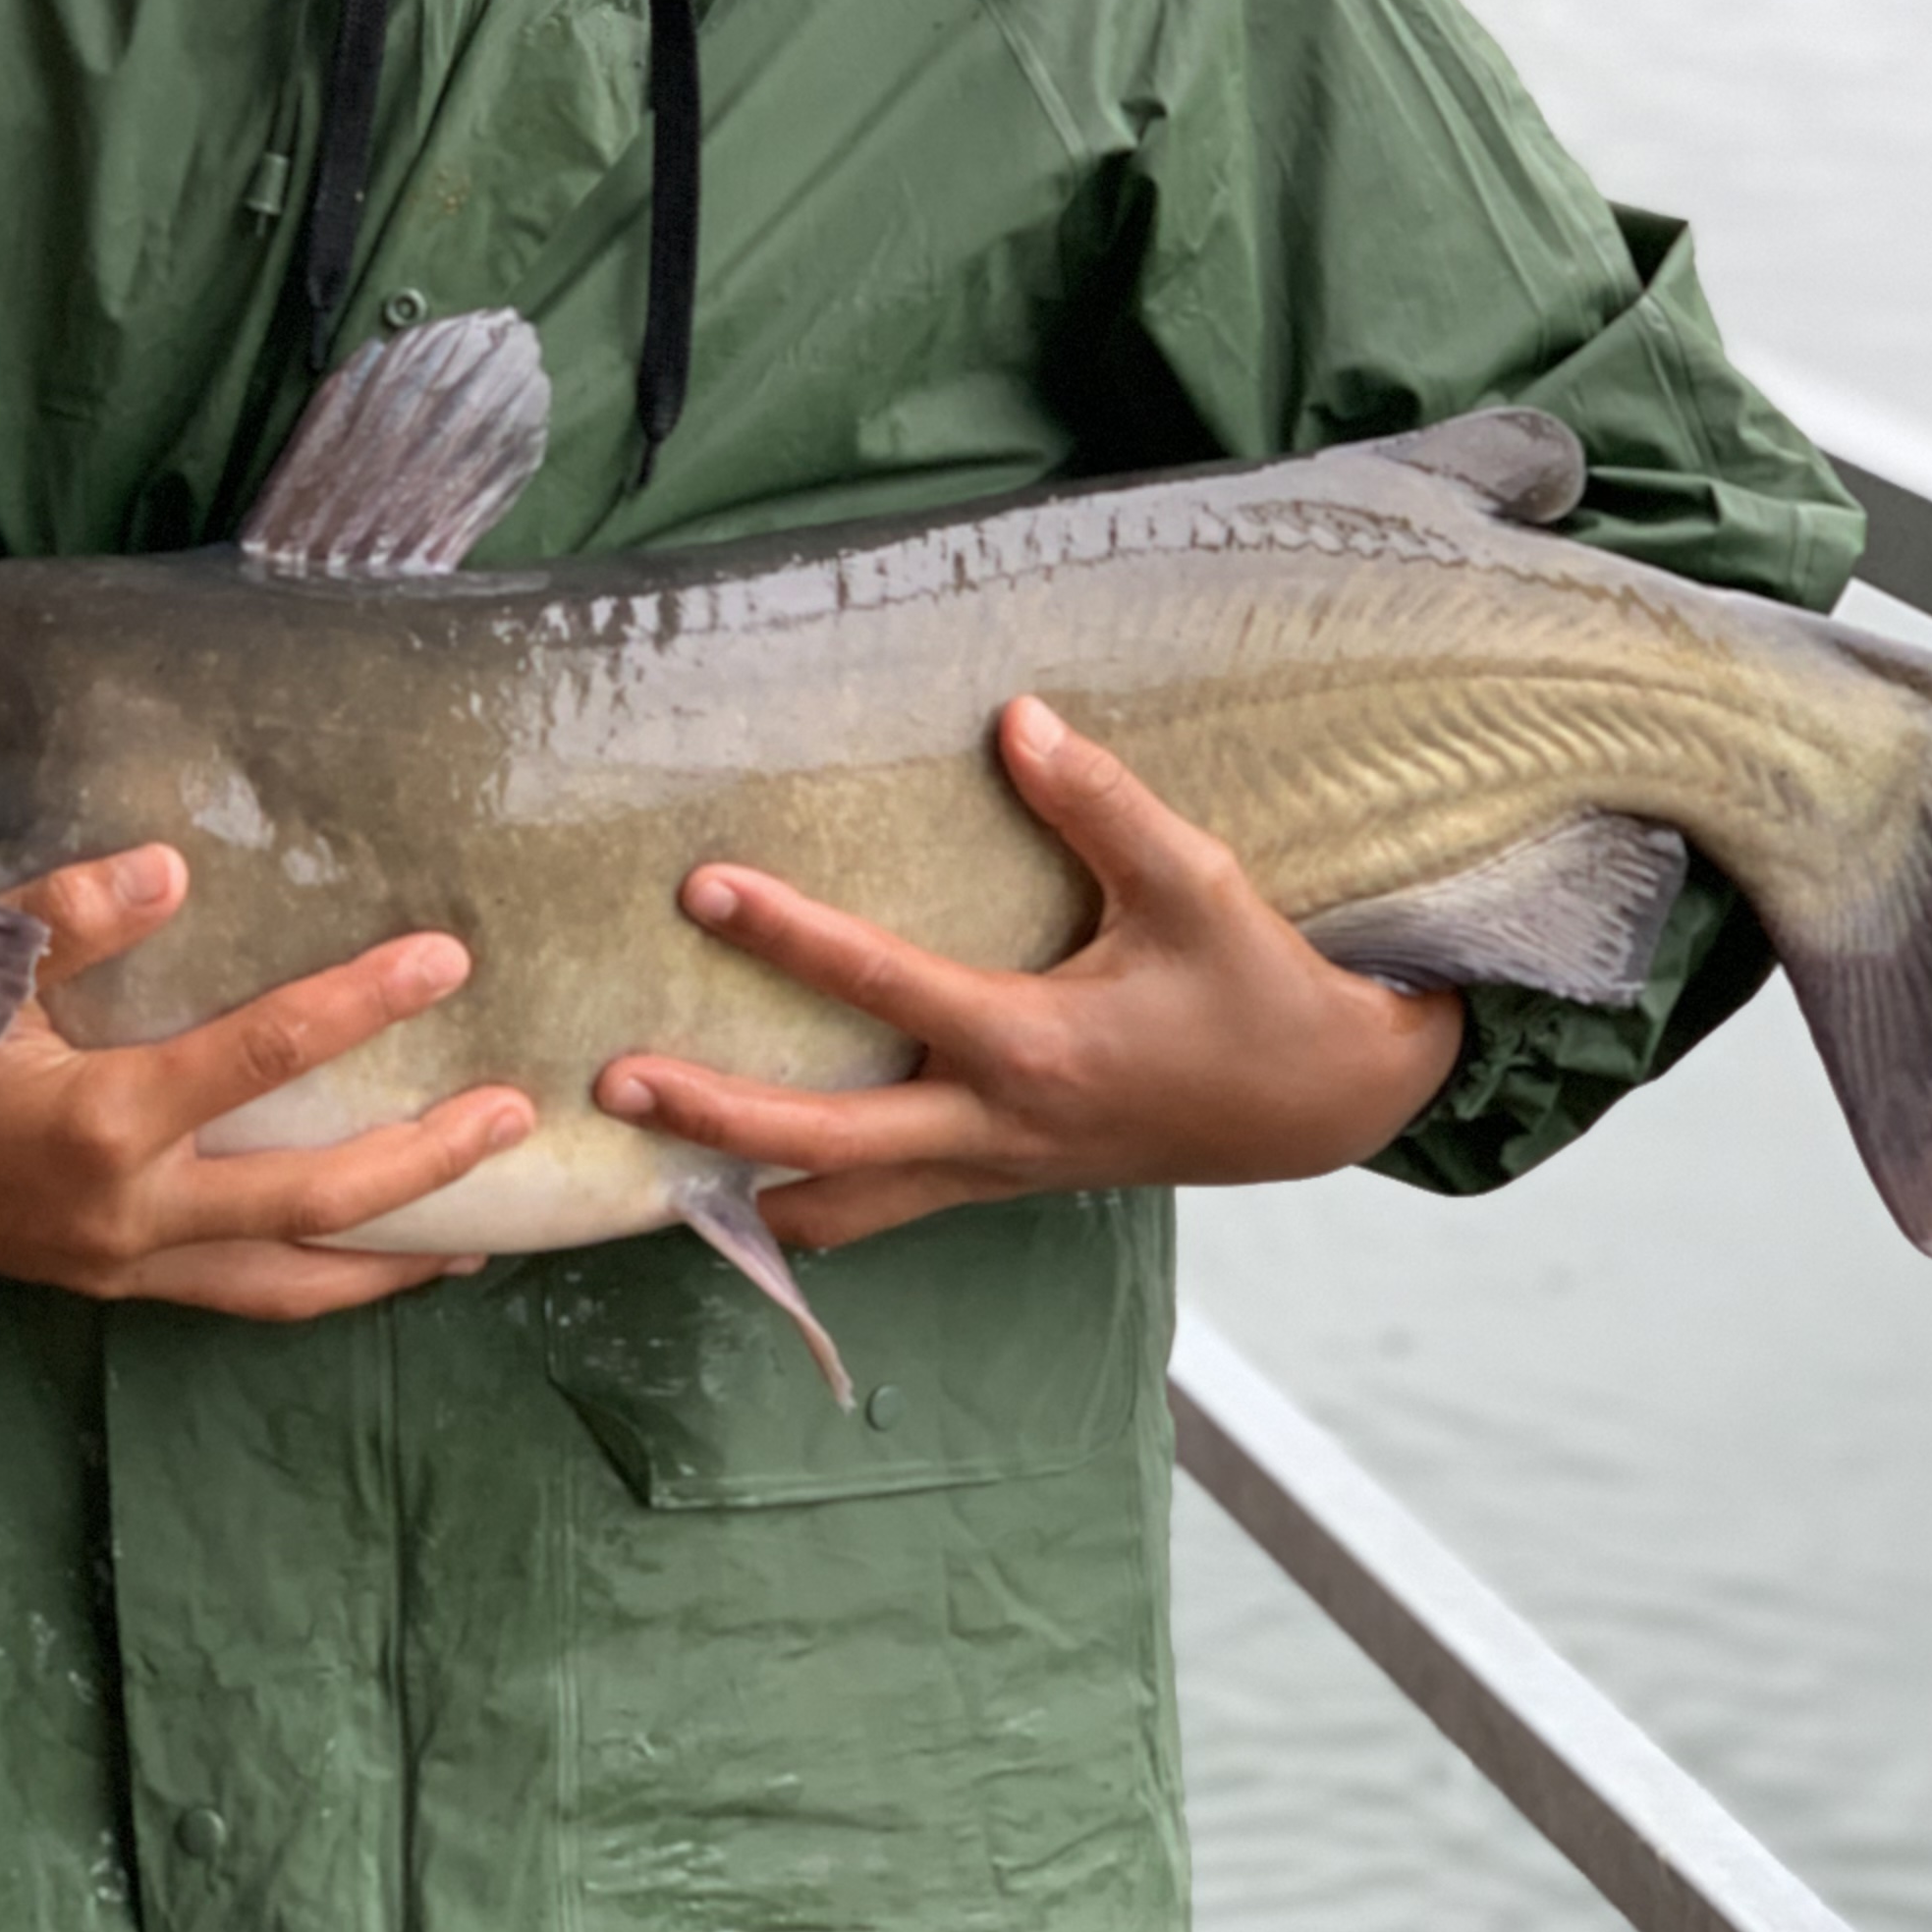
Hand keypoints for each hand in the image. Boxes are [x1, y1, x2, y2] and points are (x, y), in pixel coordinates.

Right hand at [0, 841, 529, 1314]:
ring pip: (290, 1278)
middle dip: (425, 1157)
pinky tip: (371, 1263)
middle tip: (514, 1112)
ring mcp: (125, 1264)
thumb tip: (168, 869)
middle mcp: (131, 1213)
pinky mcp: (112, 1285)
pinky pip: (242, 1296)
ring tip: (484, 1232)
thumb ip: (60, 916)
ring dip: (392, 1254)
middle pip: (317, 1197)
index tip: (442, 958)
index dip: (360, 1004)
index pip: (264, 1056)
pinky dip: (318, 1285)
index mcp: (100, 1125)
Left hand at [595, 696, 1462, 1247]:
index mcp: (1035, 1046)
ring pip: (846, 1207)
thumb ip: (1103, 805)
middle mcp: (997, 1125)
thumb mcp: (1199, 883)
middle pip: (829, 1142)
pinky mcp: (999, 1184)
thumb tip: (1015, 719)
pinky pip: (883, 1212)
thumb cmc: (1256, 988)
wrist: (1318, 1105)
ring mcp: (993, 1170)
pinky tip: (740, 1191)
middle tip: (612, 1084)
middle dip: (716, 1118)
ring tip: (635, 1172)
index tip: (702, 890)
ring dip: (744, 1193)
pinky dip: (809, 1211)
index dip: (792, 936)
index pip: (888, 984)